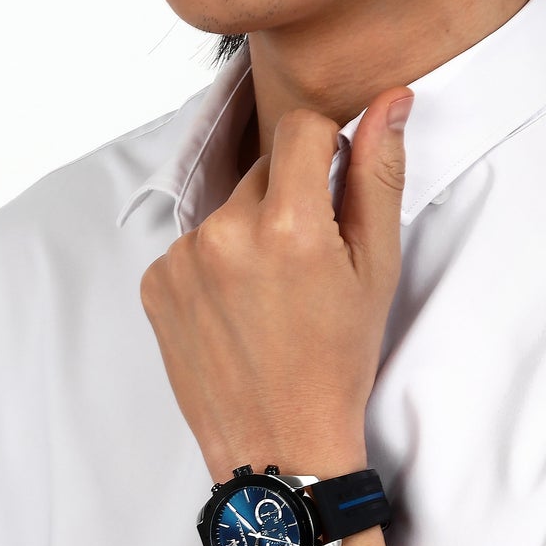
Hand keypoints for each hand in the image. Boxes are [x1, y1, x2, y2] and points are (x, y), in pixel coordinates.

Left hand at [139, 87, 414, 483]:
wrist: (280, 445)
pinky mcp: (153, 282)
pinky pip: (193, 243)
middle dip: (290, 197)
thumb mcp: (377, 266)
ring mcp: (181, 258)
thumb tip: (392, 100)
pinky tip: (238, 308)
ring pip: (229, 206)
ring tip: (271, 293)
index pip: (302, 127)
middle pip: (264, 168)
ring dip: (251, 230)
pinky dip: (216, 263)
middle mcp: (225, 232)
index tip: (334, 192)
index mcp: (288, 225)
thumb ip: (379, 174)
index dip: (327, 151)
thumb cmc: (338, 359)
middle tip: (308, 261)